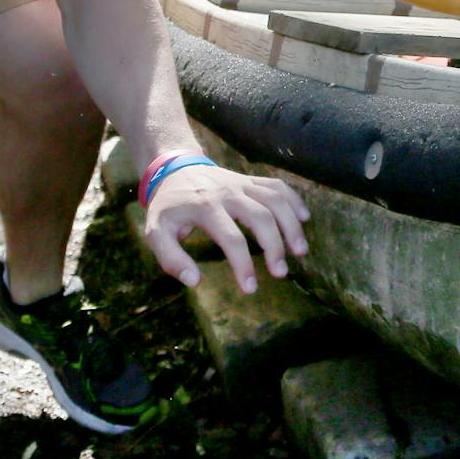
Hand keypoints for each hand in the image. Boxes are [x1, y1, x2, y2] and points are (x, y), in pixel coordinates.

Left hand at [143, 163, 309, 293]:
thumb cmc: (168, 208)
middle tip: (280, 273)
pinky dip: (294, 200)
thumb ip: (170, 258)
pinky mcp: (249, 180)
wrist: (173, 170)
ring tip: (300, 252)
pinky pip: (277, 185)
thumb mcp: (155, 232)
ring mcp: (240, 183)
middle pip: (261, 217)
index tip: (250, 288)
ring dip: (291, 225)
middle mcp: (226, 192)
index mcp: (204, 207)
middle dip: (274, 246)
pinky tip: (304, 219)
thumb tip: (194, 281)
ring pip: (275, 199)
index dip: (243, 265)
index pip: (231, 238)